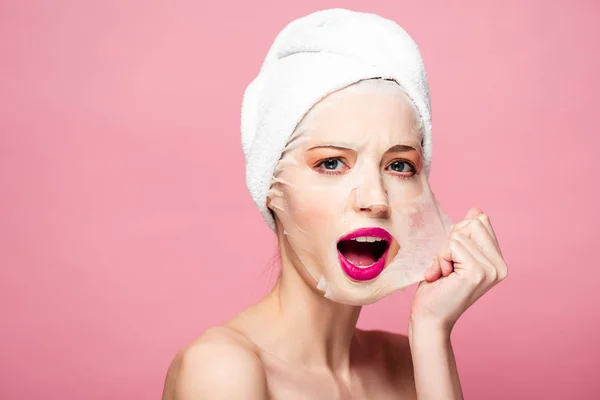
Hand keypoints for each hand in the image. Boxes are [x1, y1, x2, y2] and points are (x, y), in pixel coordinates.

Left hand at [409, 207, 507, 332]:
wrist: (429, 317)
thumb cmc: (436, 287)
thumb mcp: (452, 254)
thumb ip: (466, 235)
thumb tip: (477, 210)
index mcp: (498, 260)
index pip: (480, 221)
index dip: (457, 236)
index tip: (452, 260)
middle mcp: (501, 266)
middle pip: (473, 223)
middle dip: (450, 241)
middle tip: (446, 267)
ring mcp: (492, 270)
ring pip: (460, 234)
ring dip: (443, 253)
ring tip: (444, 273)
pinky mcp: (478, 272)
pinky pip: (453, 245)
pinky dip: (441, 258)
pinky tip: (442, 277)